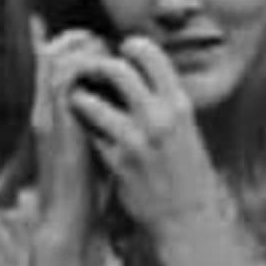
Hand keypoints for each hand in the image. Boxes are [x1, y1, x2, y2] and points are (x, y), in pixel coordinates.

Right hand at [28, 16, 110, 244]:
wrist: (68, 221)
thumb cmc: (87, 190)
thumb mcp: (96, 147)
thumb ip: (103, 123)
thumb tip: (126, 106)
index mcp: (58, 114)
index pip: (57, 66)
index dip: (74, 45)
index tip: (101, 39)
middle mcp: (48, 110)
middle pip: (53, 54)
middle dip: (79, 39)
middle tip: (103, 39)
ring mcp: (47, 117)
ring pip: (55, 60)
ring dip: (81, 49)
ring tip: (103, 48)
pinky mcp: (50, 126)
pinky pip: (60, 82)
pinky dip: (80, 67)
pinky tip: (100, 66)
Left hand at [65, 37, 226, 241]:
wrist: (188, 218)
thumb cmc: (188, 173)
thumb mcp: (188, 128)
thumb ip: (167, 100)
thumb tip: (146, 72)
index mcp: (179, 105)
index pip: (151, 55)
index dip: (131, 46)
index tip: (120, 50)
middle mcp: (159, 118)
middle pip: (117, 70)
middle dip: (97, 64)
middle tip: (89, 68)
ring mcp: (136, 140)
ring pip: (92, 100)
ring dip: (80, 94)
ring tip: (77, 94)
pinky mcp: (117, 163)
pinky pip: (88, 132)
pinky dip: (82, 124)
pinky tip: (80, 124)